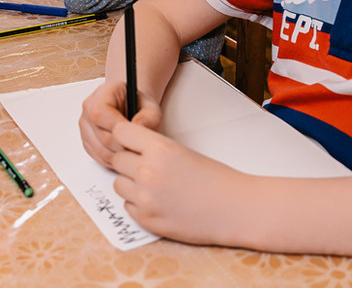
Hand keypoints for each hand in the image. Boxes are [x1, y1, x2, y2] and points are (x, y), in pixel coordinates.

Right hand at [79, 80, 161, 168]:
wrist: (131, 108)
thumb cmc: (139, 104)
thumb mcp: (150, 106)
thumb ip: (149, 116)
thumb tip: (138, 127)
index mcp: (102, 94)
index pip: (100, 113)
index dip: (118, 129)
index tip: (135, 135)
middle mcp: (89, 109)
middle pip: (102, 136)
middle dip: (123, 145)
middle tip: (139, 147)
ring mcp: (85, 127)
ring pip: (100, 150)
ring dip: (119, 156)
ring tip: (134, 150)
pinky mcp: (87, 142)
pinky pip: (99, 157)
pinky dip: (114, 161)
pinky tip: (126, 154)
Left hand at [110, 119, 246, 243]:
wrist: (235, 209)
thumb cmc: (217, 180)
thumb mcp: (183, 151)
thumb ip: (155, 149)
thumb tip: (131, 148)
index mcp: (160, 149)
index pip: (120, 132)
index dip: (125, 136)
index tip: (129, 140)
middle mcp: (148, 171)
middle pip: (117, 159)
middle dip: (128, 161)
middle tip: (146, 165)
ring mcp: (145, 198)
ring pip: (118, 183)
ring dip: (131, 183)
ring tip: (155, 185)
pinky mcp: (146, 219)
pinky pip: (128, 205)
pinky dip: (138, 203)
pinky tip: (160, 201)